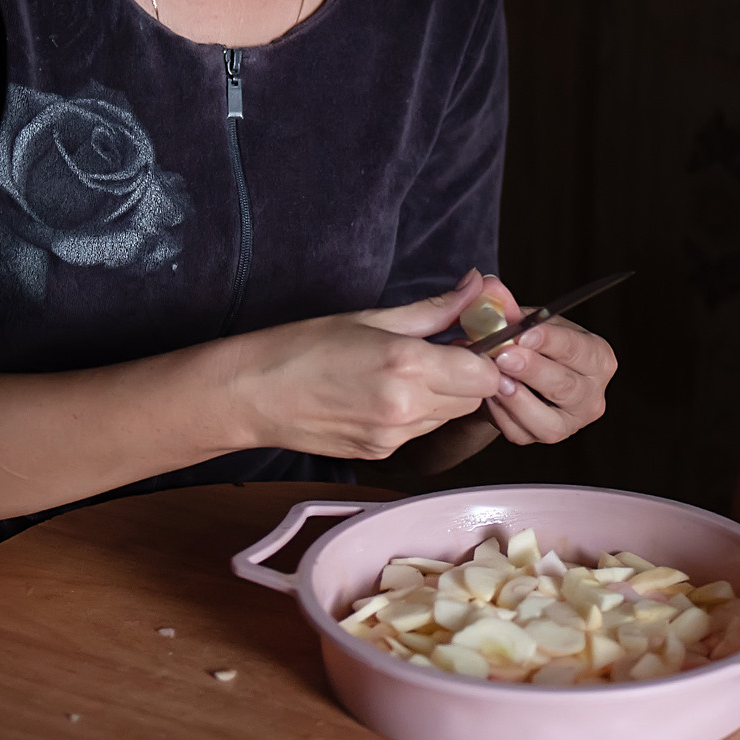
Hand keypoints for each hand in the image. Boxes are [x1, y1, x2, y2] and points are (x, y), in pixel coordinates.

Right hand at [230, 272, 508, 460]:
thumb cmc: (303, 346)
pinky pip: (420, 431)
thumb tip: (478, 286)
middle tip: (444, 349)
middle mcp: (406, 407)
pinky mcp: (380, 453)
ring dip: (444, 394)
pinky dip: (418, 412)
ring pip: (448, 417)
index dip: (486, 357)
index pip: (485, 374)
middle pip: (472, 398)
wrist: (252, 395)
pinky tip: (386, 393)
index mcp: (407, 366)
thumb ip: (434, 309)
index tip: (475, 340)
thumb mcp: (371, 317)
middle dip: (467, 374)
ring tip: (407, 370)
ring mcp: (393, 437)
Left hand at [476, 280, 615, 445]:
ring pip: (547, 420)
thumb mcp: (523, 321)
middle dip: (532, 370)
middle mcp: (592, 395)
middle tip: (502, 356)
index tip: (524, 334)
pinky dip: (502, 415)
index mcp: (597, 358)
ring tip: (493, 379)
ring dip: (516, 399)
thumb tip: (488, 285)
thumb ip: (507, 306)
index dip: (551, 342)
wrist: (519, 375)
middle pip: (565, 386)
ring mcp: (570, 422)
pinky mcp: (544, 438)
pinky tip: (487, 396)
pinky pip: (522, 432)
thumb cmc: (531, 345)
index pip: (578, 349)